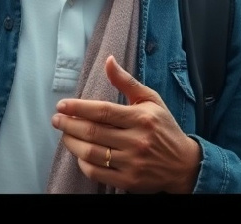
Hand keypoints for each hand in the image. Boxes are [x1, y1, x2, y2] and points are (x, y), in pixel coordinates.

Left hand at [51, 55, 202, 193]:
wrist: (183, 164)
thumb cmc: (164, 128)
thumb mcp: (151, 100)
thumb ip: (127, 82)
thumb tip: (108, 61)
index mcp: (142, 118)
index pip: (103, 111)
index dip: (78, 108)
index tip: (62, 105)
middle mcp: (136, 140)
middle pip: (93, 132)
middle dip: (69, 124)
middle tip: (57, 120)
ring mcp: (131, 162)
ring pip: (91, 153)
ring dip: (72, 143)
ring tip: (64, 135)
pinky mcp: (128, 180)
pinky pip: (96, 172)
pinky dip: (83, 163)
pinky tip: (79, 154)